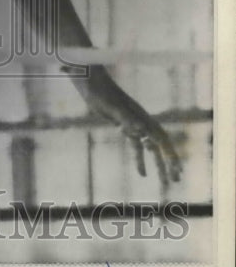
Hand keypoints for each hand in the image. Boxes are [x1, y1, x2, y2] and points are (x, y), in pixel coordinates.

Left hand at [73, 67, 181, 186]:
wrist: (91, 83)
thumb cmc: (101, 92)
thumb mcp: (112, 107)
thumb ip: (127, 118)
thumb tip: (142, 131)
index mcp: (142, 118)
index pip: (161, 139)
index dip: (170, 153)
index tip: (176, 168)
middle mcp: (142, 122)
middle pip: (160, 146)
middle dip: (169, 163)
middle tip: (175, 180)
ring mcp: (134, 125)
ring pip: (150, 149)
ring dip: (158, 165)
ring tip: (164, 183)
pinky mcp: (125, 127)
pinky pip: (136, 147)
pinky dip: (140, 160)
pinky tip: (142, 174)